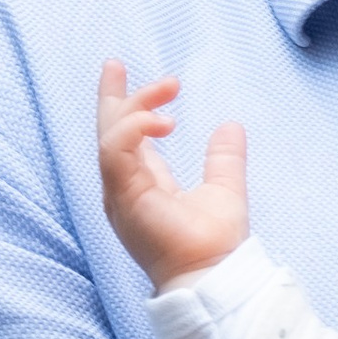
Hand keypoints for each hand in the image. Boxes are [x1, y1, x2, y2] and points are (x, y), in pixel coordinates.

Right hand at [98, 62, 250, 286]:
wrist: (215, 274)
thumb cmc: (216, 244)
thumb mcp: (224, 187)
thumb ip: (223, 157)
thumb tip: (230, 125)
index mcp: (142, 184)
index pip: (123, 137)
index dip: (122, 105)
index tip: (119, 70)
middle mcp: (125, 187)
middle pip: (107, 131)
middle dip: (110, 96)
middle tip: (116, 64)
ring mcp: (120, 193)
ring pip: (109, 135)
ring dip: (135, 108)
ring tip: (170, 91)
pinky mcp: (123, 196)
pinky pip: (115, 151)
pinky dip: (134, 128)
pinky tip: (164, 121)